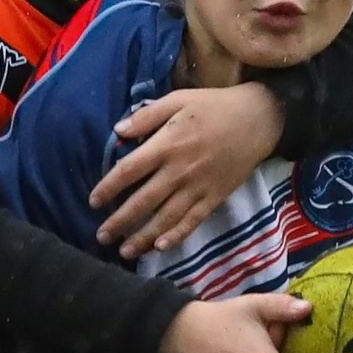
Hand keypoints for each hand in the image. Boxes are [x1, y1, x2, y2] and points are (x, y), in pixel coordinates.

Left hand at [95, 85, 284, 252]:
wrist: (260, 119)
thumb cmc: (214, 107)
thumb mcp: (178, 100)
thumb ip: (146, 116)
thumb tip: (117, 132)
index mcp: (167, 145)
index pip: (129, 171)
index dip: (108, 188)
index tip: (93, 202)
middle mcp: (180, 170)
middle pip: (143, 201)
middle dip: (120, 221)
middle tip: (100, 237)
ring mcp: (199, 186)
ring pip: (166, 217)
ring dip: (143, 237)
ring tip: (124, 251)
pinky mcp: (215, 196)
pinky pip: (193, 220)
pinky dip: (177, 235)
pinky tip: (161, 247)